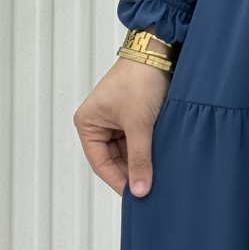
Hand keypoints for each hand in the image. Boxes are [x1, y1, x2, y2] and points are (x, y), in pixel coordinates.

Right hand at [74, 56, 170, 197]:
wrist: (160, 52)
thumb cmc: (140, 80)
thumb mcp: (138, 124)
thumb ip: (140, 159)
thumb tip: (140, 191)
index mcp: (88, 123)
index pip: (100, 163)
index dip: (118, 181)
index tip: (136, 196)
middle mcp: (99, 122)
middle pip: (114, 159)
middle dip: (132, 171)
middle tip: (150, 189)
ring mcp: (117, 119)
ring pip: (128, 151)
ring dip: (142, 160)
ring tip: (158, 175)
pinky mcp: (134, 115)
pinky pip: (139, 140)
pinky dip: (149, 149)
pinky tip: (161, 159)